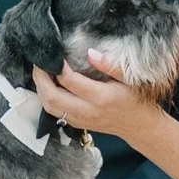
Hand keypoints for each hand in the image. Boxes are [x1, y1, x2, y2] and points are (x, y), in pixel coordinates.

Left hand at [32, 54, 164, 149]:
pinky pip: (55, 112)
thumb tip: (90, 52)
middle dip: (41, 78)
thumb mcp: (129, 78)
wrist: (139, 126)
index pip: (71, 81)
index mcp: (102, 98)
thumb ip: (109, 65)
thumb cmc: (135, 98)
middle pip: (53, 97)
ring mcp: (81, 120)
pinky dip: (46, 98)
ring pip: (50, 107)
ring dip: (40, 89)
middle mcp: (88, 111)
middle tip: (39, 63)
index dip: (58, 67)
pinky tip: (48, 85)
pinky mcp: (77, 124)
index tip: (55, 54)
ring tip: (40, 73)